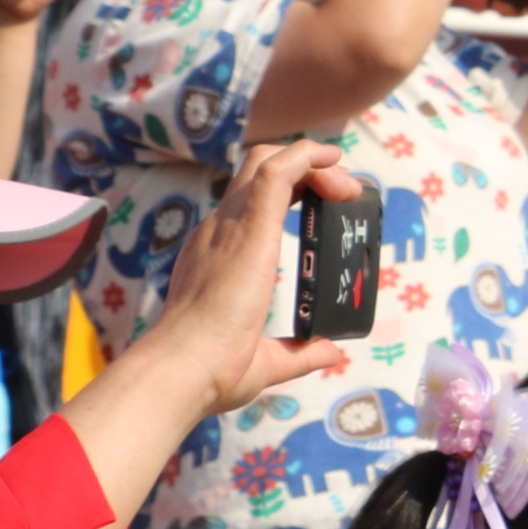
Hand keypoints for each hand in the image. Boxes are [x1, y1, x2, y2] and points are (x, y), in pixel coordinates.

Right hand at [143, 142, 367, 413]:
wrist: (180, 372)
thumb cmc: (211, 372)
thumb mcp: (267, 360)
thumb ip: (298, 352)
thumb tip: (331, 352)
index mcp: (218, 256)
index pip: (250, 203)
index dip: (291, 192)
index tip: (326, 205)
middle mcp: (219, 232)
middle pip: (259, 170)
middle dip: (306, 169)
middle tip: (343, 194)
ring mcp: (229, 226)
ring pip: (269, 162)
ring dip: (314, 163)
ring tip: (347, 186)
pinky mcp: (248, 228)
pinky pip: (277, 171)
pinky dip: (307, 156)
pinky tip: (332, 162)